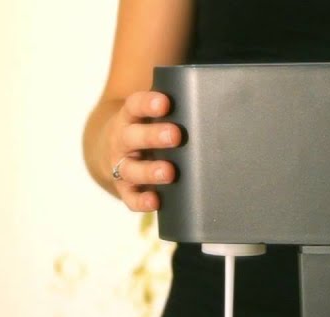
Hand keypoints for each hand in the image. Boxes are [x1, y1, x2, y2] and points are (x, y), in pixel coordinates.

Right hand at [108, 91, 180, 211]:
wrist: (110, 148)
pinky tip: (156, 201)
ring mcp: (120, 165)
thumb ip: (175, 110)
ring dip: (150, 171)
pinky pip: (130, 197)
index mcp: (130, 117)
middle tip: (176, 135)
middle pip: (133, 136)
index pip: (135, 105)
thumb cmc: (146, 128)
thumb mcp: (152, 115)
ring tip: (169, 172)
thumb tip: (219, 102)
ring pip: (132, 169)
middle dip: (154, 136)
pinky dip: (142, 201)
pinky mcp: (123, 188)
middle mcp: (122, 140)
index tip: (165, 102)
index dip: (148, 103)